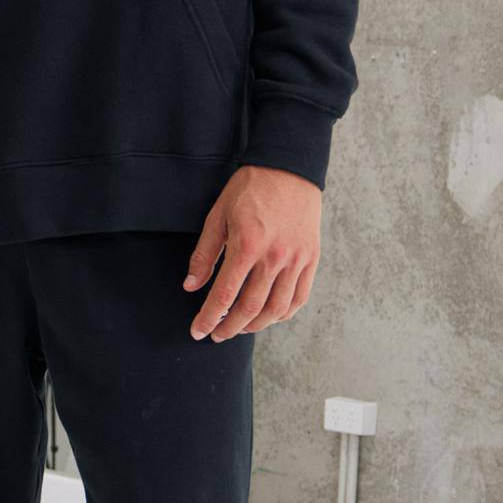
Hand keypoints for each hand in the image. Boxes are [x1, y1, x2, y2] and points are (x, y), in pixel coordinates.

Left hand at [182, 166, 320, 340]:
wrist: (289, 168)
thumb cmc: (250, 189)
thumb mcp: (218, 215)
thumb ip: (204, 254)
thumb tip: (191, 286)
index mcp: (247, 246)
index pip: (224, 295)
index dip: (209, 318)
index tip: (198, 331)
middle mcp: (274, 257)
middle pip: (251, 309)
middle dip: (230, 328)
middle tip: (216, 334)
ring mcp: (296, 260)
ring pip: (277, 309)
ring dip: (256, 325)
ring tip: (240, 327)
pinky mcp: (311, 258)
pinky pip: (299, 298)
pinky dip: (283, 314)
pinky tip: (269, 316)